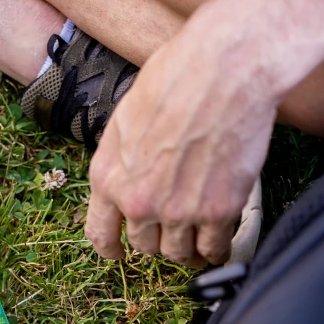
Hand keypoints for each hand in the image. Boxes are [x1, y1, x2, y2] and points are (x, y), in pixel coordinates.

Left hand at [84, 12, 274, 266]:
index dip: (111, 249)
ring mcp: (178, 210)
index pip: (100, 234)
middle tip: (172, 228)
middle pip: (145, 246)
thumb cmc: (174, 80)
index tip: (119, 253)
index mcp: (108, 177)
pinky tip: (220, 240)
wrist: (224, 69)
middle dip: (157, 240)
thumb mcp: (125, 121)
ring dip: (188, 248)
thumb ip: (122, 161)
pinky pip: (215, 248)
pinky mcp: (218, 210)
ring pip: (179, 253)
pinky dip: (218, 249)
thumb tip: (127, 179)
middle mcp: (138, 201)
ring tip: (198, 236)